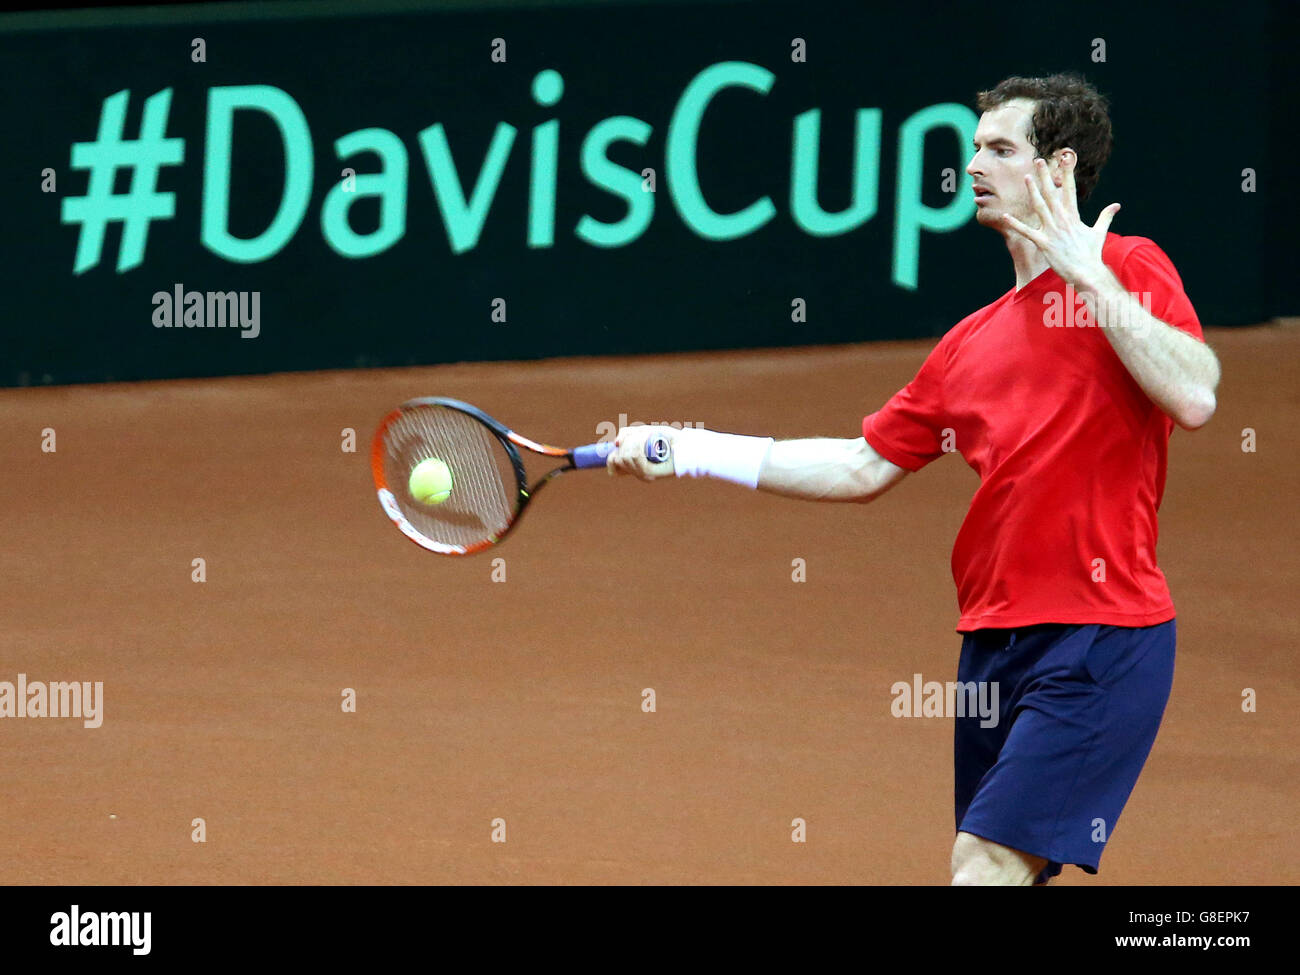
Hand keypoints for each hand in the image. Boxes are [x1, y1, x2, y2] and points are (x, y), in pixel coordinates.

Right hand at [606, 425, 677, 480]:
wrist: (685, 445)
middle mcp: (637, 472)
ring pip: (625, 456)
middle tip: (643, 436)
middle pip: (617, 458)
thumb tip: (616, 443)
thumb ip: (628, 434)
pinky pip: (635, 457)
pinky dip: (639, 444)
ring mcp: (642, 474)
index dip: (612, 454)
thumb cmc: (668, 439)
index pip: (612, 465)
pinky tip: (648, 440)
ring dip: (635, 442)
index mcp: (634, 465)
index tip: (620, 444)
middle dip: (627, 442)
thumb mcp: (644, 432)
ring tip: (649, 438)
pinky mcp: (649, 473)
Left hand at [1001, 157, 1119, 291]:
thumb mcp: (1099, 232)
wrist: (1087, 272)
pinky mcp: (1044, 243)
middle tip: (1039, 160)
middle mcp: (1062, 220)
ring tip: (1027, 177)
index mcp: (1074, 215)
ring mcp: (1052, 231)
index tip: (1065, 158)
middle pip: (1051, 193)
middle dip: (1045, 176)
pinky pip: (1027, 232)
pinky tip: (1006, 215)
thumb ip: (1105, 217)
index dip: (1067, 173)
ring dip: (1032, 191)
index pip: (1070, 189)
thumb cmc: (1092, 254)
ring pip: (1039, 206)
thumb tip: (1116, 205)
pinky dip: (1016, 224)